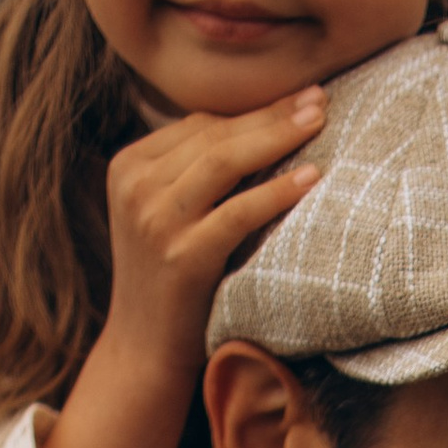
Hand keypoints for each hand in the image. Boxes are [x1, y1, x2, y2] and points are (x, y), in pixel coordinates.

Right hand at [98, 90, 326, 380]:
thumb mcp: (167, 215)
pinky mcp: (180, 256)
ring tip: (319, 122)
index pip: (199, 124)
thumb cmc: (170, 281)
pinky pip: (237, 211)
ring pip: (223, 161)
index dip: (252, 110)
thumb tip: (263, 126)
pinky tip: (311, 178)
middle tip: (319, 97)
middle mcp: (135, 185)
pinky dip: (276, 192)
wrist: (143, 350)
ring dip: (277, 138)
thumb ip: (194, 173)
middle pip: (213, 135)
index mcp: (128, 166)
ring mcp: (154, 220)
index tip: (298, 97)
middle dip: (271, 114)